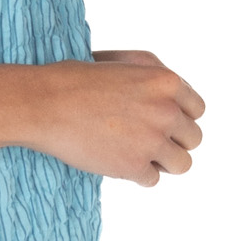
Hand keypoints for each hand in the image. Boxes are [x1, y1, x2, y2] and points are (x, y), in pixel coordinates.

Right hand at [32, 50, 205, 185]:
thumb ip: (154, 75)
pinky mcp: (134, 166)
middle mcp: (167, 111)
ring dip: (162, 162)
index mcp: (166, 82)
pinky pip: (152, 180)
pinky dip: (136, 174)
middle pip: (194, 139)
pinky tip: (117, 161)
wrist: (43, 104)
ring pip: (182, 164)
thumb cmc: (75, 79)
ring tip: (139, 155)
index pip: (197, 110)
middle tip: (147, 140)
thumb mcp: (122, 60)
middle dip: (173, 140)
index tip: (162, 123)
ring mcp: (152, 141)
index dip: (180, 118)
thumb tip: (173, 96)